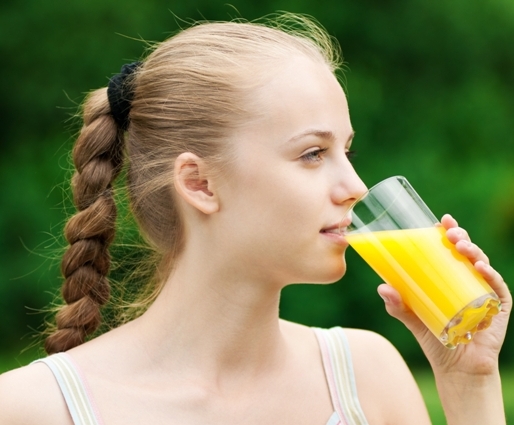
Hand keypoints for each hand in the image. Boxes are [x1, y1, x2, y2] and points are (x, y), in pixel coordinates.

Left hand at [377, 214, 511, 376]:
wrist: (456, 368)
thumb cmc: (435, 338)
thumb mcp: (412, 318)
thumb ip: (397, 304)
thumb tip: (382, 287)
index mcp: (450, 277)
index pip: (450, 249)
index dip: (448, 232)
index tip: (440, 221)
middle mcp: (468, 280)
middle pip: (467, 252)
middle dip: (460, 237)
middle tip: (450, 232)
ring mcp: (485, 291)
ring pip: (482, 264)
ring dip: (473, 251)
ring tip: (460, 246)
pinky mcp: (498, 307)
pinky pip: (498, 287)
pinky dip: (491, 275)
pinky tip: (481, 268)